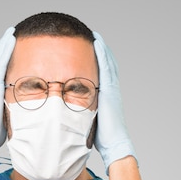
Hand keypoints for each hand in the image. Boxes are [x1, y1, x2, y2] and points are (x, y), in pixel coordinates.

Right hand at [0, 26, 15, 154]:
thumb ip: (14, 113)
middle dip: (3, 48)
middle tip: (10, 34)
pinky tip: (10, 40)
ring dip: (4, 44)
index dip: (4, 60)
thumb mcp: (7, 120)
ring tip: (11, 32)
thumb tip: (27, 116)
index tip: (10, 49)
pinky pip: (0, 64)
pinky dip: (4, 51)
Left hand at [92, 31, 135, 171]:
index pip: (101, 73)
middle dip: (99, 50)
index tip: (88, 49)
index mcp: (105, 96)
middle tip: (91, 36)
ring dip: (101, 47)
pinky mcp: (110, 90)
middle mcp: (110, 90)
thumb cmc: (101, 137)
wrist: (113, 144)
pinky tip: (97, 42)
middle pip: (106, 64)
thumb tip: (67, 111)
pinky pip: (106, 67)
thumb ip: (82, 112)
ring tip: (94, 34)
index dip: (97, 60)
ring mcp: (111, 89)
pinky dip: (103, 53)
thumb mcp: (88, 120)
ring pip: (107, 62)